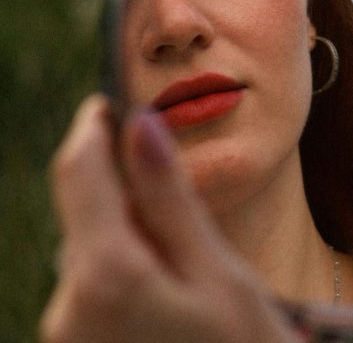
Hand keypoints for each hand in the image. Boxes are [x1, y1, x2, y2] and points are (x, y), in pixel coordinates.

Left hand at [40, 95, 299, 342]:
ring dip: (128, 235)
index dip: (94, 127)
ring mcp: (64, 338)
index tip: (114, 105)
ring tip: (188, 261)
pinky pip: (91, 291)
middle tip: (175, 187)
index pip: (79, 170)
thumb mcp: (215, 269)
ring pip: (90, 253)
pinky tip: (171, 296)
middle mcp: (65, 309)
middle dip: (122, 189)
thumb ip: (169, 198)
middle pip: (84, 214)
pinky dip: (123, 273)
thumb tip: (140, 126)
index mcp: (104, 274)